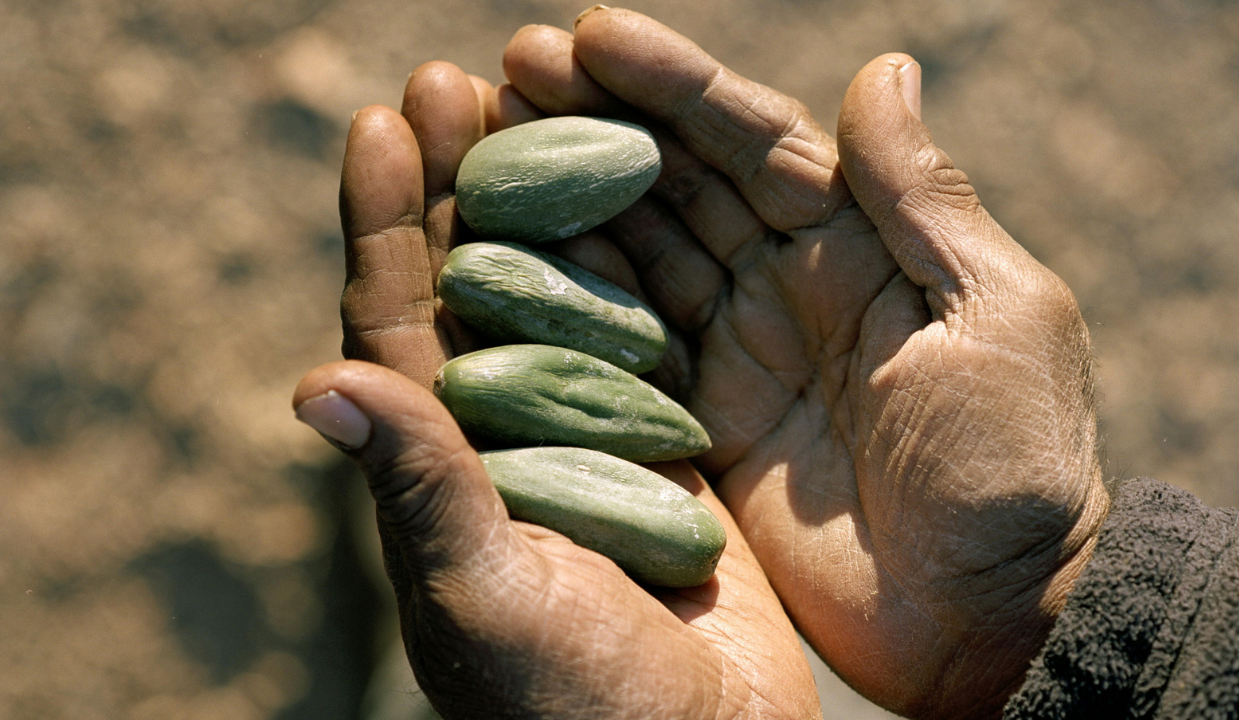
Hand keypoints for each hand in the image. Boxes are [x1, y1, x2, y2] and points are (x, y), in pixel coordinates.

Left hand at [302, 61, 820, 717]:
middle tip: (458, 79)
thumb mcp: (482, 592)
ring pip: (557, 295)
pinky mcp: (663, 449)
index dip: (386, 220)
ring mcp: (586, 437)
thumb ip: (416, 489)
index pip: (396, 321)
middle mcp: (503, 439)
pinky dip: (635, 264)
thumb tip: (316, 384)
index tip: (383, 119)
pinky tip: (639, 197)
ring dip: (546, 203)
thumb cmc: (572, 700)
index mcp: (437, 468)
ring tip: (543, 108)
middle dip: (459, 182)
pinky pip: (641, 336)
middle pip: (472, 286)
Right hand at [498, 8, 1111, 718]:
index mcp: (860, 241)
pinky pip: (622, 350)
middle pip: (677, 182)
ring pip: (636, 255)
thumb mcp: (994, 315)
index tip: (589, 36)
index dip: (674, 84)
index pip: (752, 140)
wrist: (990, 615)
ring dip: (566, 197)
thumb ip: (923, 199)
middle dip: (597, 119)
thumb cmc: (1013, 464)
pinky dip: (567, 302)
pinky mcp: (700, 427)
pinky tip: (503, 259)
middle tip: (507, 67)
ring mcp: (737, 354)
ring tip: (483, 142)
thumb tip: (884, 68)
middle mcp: (786, 283)